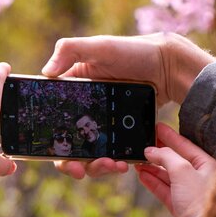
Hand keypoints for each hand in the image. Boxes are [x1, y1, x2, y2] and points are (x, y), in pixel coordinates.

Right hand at [41, 34, 214, 179]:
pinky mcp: (123, 133)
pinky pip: (115, 153)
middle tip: (81, 170)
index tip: (60, 157)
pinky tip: (125, 163)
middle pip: (70, 147)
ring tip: (113, 165)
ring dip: (97, 166)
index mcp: (73, 93)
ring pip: (93, 155)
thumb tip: (46, 72)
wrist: (169, 66)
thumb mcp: (100, 46)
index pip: (54, 123)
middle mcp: (85, 112)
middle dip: (74, 163)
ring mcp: (105, 125)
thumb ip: (70, 49)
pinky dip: (117, 162)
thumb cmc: (133, 51)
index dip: (52, 145)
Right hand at [135, 123, 215, 216]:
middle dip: (158, 153)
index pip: (186, 145)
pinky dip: (153, 182)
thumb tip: (151, 150)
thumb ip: (166, 156)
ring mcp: (190, 193)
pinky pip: (164, 190)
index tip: (157, 127)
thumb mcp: (183, 170)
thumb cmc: (200, 200)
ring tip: (138, 161)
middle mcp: (200, 178)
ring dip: (152, 167)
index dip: (170, 136)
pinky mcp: (180, 207)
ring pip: (168, 176)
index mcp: (208, 165)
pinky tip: (142, 174)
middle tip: (143, 144)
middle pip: (176, 160)